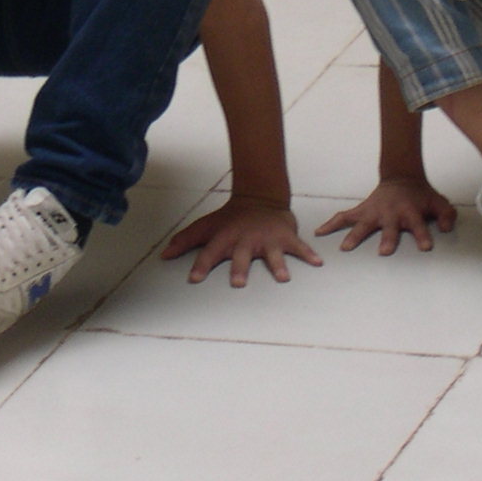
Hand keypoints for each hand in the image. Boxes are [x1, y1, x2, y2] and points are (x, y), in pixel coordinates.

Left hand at [161, 194, 322, 286]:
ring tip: (283, 278)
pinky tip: (317, 263)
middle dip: (239, 268)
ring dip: (277, 265)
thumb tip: (164, 255)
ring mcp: (266, 239)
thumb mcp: (206, 227)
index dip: (201, 265)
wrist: (260, 198)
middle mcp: (245, 239)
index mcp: (225, 238)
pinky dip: (308, 254)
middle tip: (237, 282)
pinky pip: (298, 246)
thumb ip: (185, 241)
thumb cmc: (229, 218)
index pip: (209, 253)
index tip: (194, 279)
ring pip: (271, 254)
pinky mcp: (284, 236)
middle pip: (240, 255)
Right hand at [316, 177, 458, 255]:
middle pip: (389, 227)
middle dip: (387, 239)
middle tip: (384, 252)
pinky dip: (331, 223)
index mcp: (410, 212)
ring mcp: (374, 212)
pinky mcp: (361, 211)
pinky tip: (319, 232)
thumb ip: (446, 215)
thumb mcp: (438, 202)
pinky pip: (343, 217)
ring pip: (362, 224)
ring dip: (354, 236)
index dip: (422, 235)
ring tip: (345, 248)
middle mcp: (390, 213)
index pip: (418, 225)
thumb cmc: (420, 195)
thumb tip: (447, 227)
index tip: (425, 247)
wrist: (401, 178)